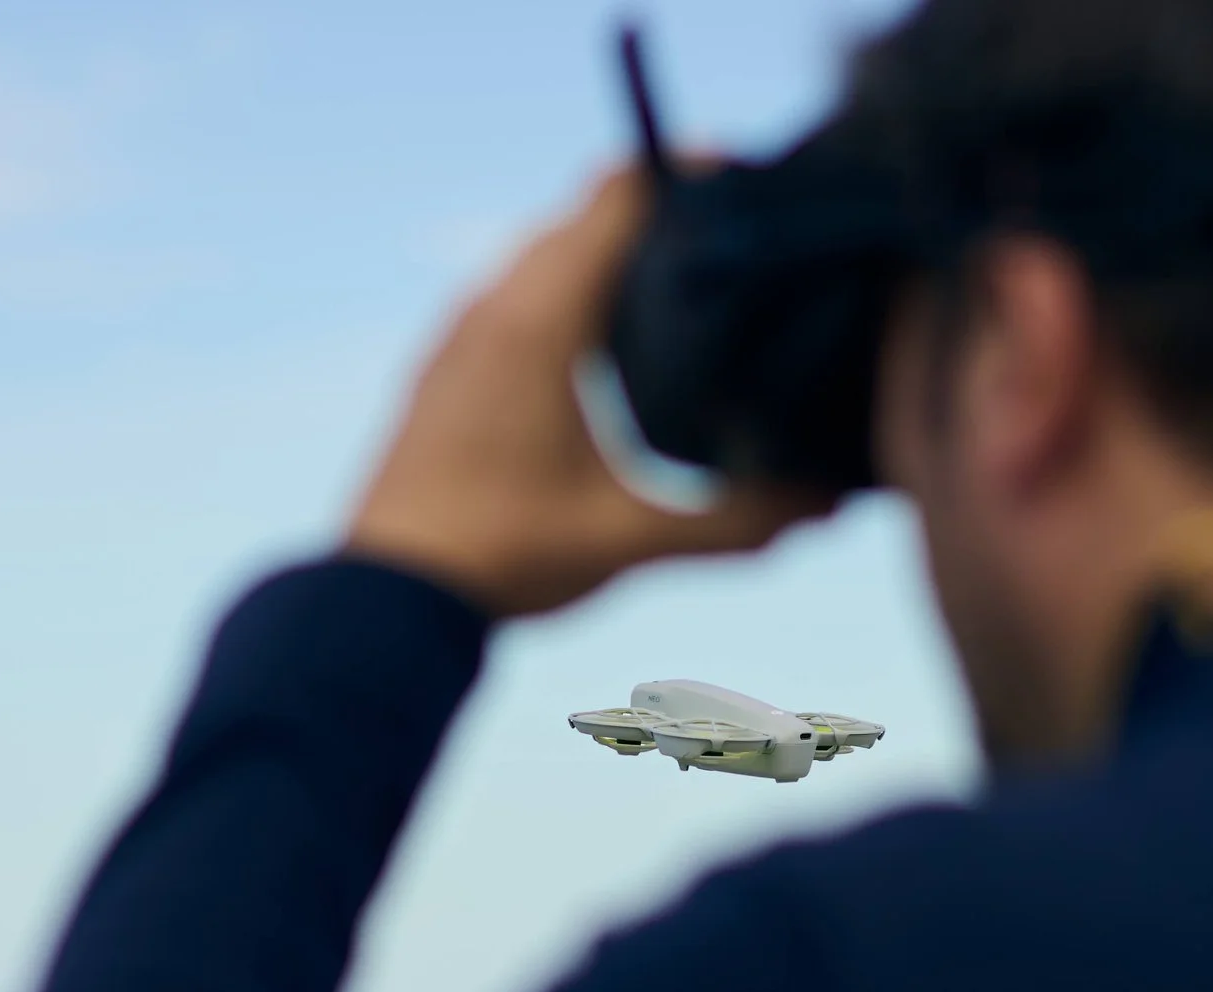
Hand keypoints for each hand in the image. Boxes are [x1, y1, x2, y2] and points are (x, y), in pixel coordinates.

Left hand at [342, 166, 836, 618]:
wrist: (387, 595)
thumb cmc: (505, 555)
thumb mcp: (630, 538)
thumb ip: (733, 522)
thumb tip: (825, 505)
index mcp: (541, 319)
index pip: (617, 198)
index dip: (685, 176)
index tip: (748, 183)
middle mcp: (494, 305)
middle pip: (586, 217)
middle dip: (659, 216)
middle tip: (734, 241)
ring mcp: (460, 332)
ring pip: (545, 256)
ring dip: (609, 256)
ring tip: (681, 288)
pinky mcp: (446, 366)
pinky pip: (514, 296)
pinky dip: (566, 295)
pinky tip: (604, 349)